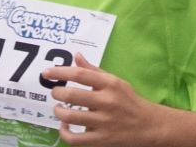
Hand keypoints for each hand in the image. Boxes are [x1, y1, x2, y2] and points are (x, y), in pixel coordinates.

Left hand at [50, 55, 165, 139]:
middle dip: (57, 92)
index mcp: (110, 84)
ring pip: (71, 116)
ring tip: (58, 109)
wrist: (149, 126)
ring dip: (58, 112)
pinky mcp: (101, 139)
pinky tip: (64, 126)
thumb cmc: (129, 101)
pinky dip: (64, 132)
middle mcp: (107, 101)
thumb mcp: (116, 82)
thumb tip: (76, 56)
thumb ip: (94, 70)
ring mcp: (103, 122)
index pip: (80, 75)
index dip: (60, 72)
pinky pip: (75, 139)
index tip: (47, 73)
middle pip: (72, 94)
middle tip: (55, 92)